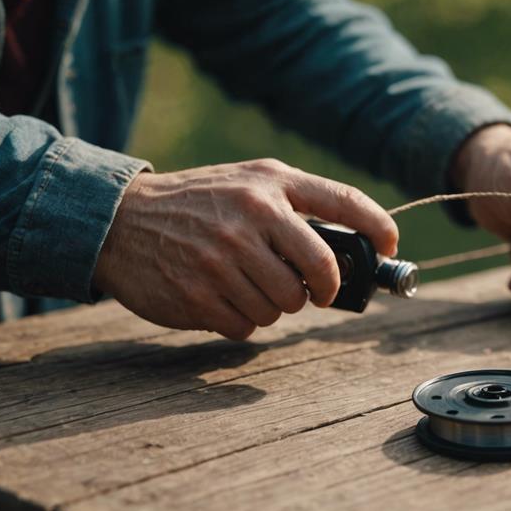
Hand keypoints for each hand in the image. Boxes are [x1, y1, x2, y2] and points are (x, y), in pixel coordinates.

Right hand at [92, 159, 397, 339]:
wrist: (119, 221)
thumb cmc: (197, 203)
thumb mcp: (247, 183)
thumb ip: (295, 206)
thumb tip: (352, 250)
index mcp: (270, 184)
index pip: (344, 202)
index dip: (378, 227)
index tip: (391, 246)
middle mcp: (251, 216)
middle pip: (321, 273)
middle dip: (322, 290)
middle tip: (313, 292)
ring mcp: (224, 258)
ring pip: (285, 306)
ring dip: (274, 305)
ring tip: (248, 285)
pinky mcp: (200, 295)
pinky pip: (247, 327)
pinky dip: (241, 320)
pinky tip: (220, 296)